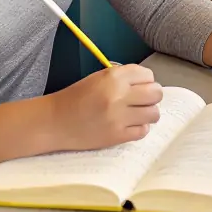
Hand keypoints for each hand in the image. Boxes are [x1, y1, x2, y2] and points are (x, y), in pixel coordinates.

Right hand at [49, 65, 163, 151]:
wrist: (55, 122)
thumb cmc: (77, 97)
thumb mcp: (100, 77)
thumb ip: (124, 77)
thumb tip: (148, 83)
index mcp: (114, 77)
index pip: (148, 74)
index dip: (146, 80)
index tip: (139, 85)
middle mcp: (119, 95)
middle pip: (156, 93)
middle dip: (152, 96)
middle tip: (142, 100)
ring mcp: (118, 117)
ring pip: (154, 113)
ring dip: (148, 113)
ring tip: (137, 113)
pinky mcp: (116, 136)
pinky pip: (143, 131)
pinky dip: (140, 128)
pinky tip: (130, 125)